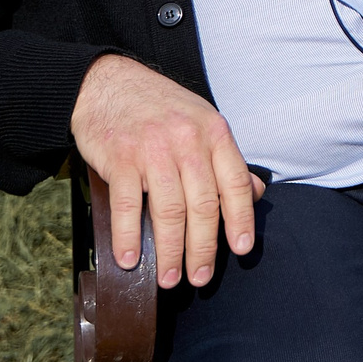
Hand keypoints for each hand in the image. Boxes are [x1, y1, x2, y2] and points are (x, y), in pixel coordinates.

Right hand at [70, 53, 263, 290]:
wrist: (108, 82)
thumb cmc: (160, 107)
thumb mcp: (203, 122)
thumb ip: (226, 159)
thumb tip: (254, 193)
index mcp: (214, 132)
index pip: (235, 183)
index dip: (240, 219)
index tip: (241, 249)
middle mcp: (188, 141)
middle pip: (203, 205)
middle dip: (204, 248)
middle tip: (200, 278)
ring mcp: (153, 150)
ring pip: (169, 211)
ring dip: (170, 252)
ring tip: (168, 278)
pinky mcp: (120, 159)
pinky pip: (128, 205)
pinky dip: (129, 236)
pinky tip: (131, 259)